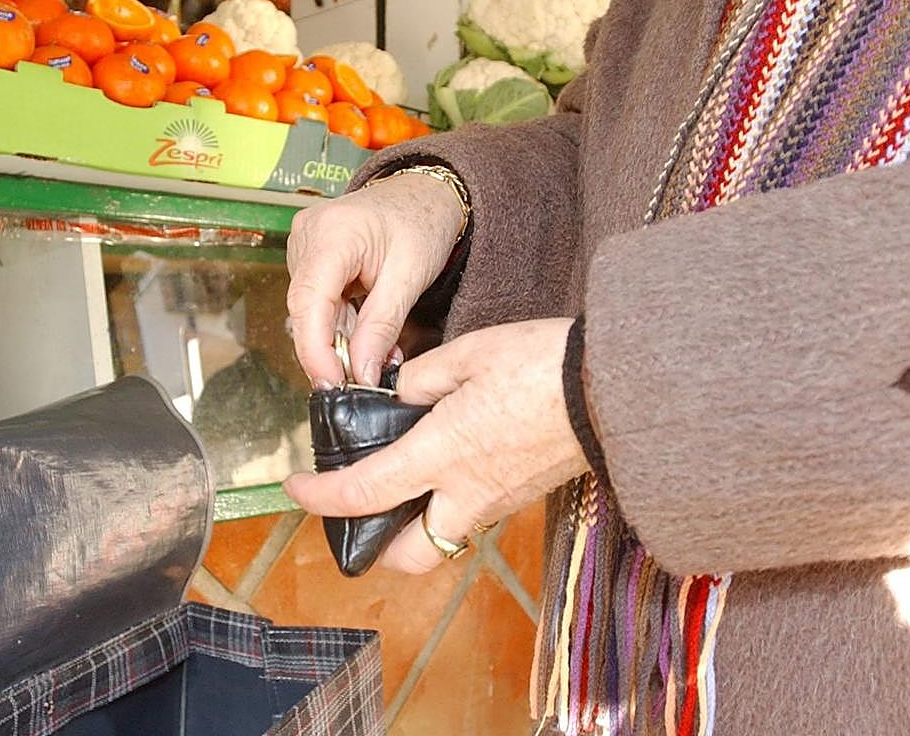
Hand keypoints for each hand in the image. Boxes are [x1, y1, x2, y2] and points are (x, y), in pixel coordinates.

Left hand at [284, 319, 588, 573]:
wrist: (614, 389)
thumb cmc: (540, 365)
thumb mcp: (468, 354)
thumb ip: (421, 379)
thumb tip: (397, 395)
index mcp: (442, 454)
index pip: (363, 492)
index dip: (319, 498)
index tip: (295, 489)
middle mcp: (466, 493)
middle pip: (407, 555)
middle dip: (374, 546)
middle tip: (358, 508)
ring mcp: (497, 503)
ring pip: (440, 541)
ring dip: (410, 527)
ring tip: (396, 483)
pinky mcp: (520, 497)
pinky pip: (470, 518)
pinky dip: (445, 506)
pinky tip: (443, 464)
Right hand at [287, 171, 462, 387]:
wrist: (424, 194)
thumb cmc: (422, 222)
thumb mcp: (410, 278)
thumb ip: (381, 327)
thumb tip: (361, 372)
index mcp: (334, 233)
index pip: (308, 301)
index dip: (315, 349)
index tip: (332, 383)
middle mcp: (308, 235)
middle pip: (306, 309)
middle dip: (331, 351)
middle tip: (363, 378)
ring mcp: (304, 244)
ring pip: (310, 310)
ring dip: (339, 339)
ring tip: (378, 352)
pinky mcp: (309, 256)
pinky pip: (317, 302)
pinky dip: (340, 324)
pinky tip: (366, 333)